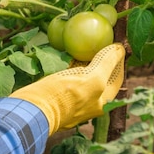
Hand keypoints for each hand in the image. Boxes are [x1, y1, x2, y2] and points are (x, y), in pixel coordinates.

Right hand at [9, 43, 124, 134]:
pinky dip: (72, 67)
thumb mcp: (92, 79)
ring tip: (85, 46)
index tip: (116, 44)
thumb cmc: (64, 97)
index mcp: (102, 103)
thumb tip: (120, 49)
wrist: (33, 110)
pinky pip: (70, 78)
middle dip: (101, 60)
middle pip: (101, 77)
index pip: (116, 77)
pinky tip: (69, 57)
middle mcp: (90, 104)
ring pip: (84, 77)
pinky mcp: (58, 96)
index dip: (118, 60)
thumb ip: (107, 64)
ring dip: (86, 62)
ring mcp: (73, 101)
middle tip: (100, 42)